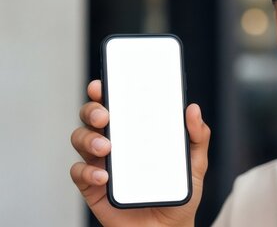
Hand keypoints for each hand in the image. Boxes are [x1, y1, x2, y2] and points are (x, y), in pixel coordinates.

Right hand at [70, 80, 210, 226]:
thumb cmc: (177, 192)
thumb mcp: (195, 163)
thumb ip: (198, 136)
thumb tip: (193, 109)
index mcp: (135, 131)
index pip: (116, 103)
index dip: (104, 90)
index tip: (102, 84)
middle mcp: (114, 142)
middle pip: (91, 117)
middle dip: (92, 110)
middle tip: (104, 116)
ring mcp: (101, 163)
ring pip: (80, 139)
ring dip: (89, 139)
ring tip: (106, 148)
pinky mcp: (92, 187)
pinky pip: (79, 173)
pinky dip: (87, 172)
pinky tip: (103, 176)